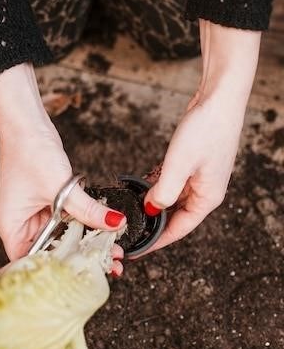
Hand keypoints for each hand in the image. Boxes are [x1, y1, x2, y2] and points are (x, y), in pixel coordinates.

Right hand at [0, 63, 125, 264]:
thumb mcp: (61, 187)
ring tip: (113, 252)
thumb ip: (87, 210)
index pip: (30, 262)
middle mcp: (20, 224)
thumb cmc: (29, 152)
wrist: (26, 122)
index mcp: (11, 226)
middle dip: (79, 259)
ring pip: (61, 237)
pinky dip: (82, 226)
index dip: (56, 274)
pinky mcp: (46, 203)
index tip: (83, 278)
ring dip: (84, 243)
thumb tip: (114, 224)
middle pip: (49, 252)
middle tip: (109, 267)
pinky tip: (103, 232)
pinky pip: (65, 221)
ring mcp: (32, 213)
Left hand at [143, 21, 260, 252]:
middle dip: (152, 224)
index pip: (178, 230)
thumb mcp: (179, 165)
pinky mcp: (193, 165)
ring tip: (129, 211)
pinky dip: (156, 186)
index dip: (156, 241)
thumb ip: (164, 192)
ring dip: (152, 204)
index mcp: (207, 199)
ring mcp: (200, 179)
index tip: (136, 250)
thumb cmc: (207, 129)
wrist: (220, 98)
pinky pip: (172, 184)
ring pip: (171, 200)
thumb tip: (150, 210)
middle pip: (175, 217)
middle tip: (127, 230)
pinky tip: (139, 186)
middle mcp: (205, 192)